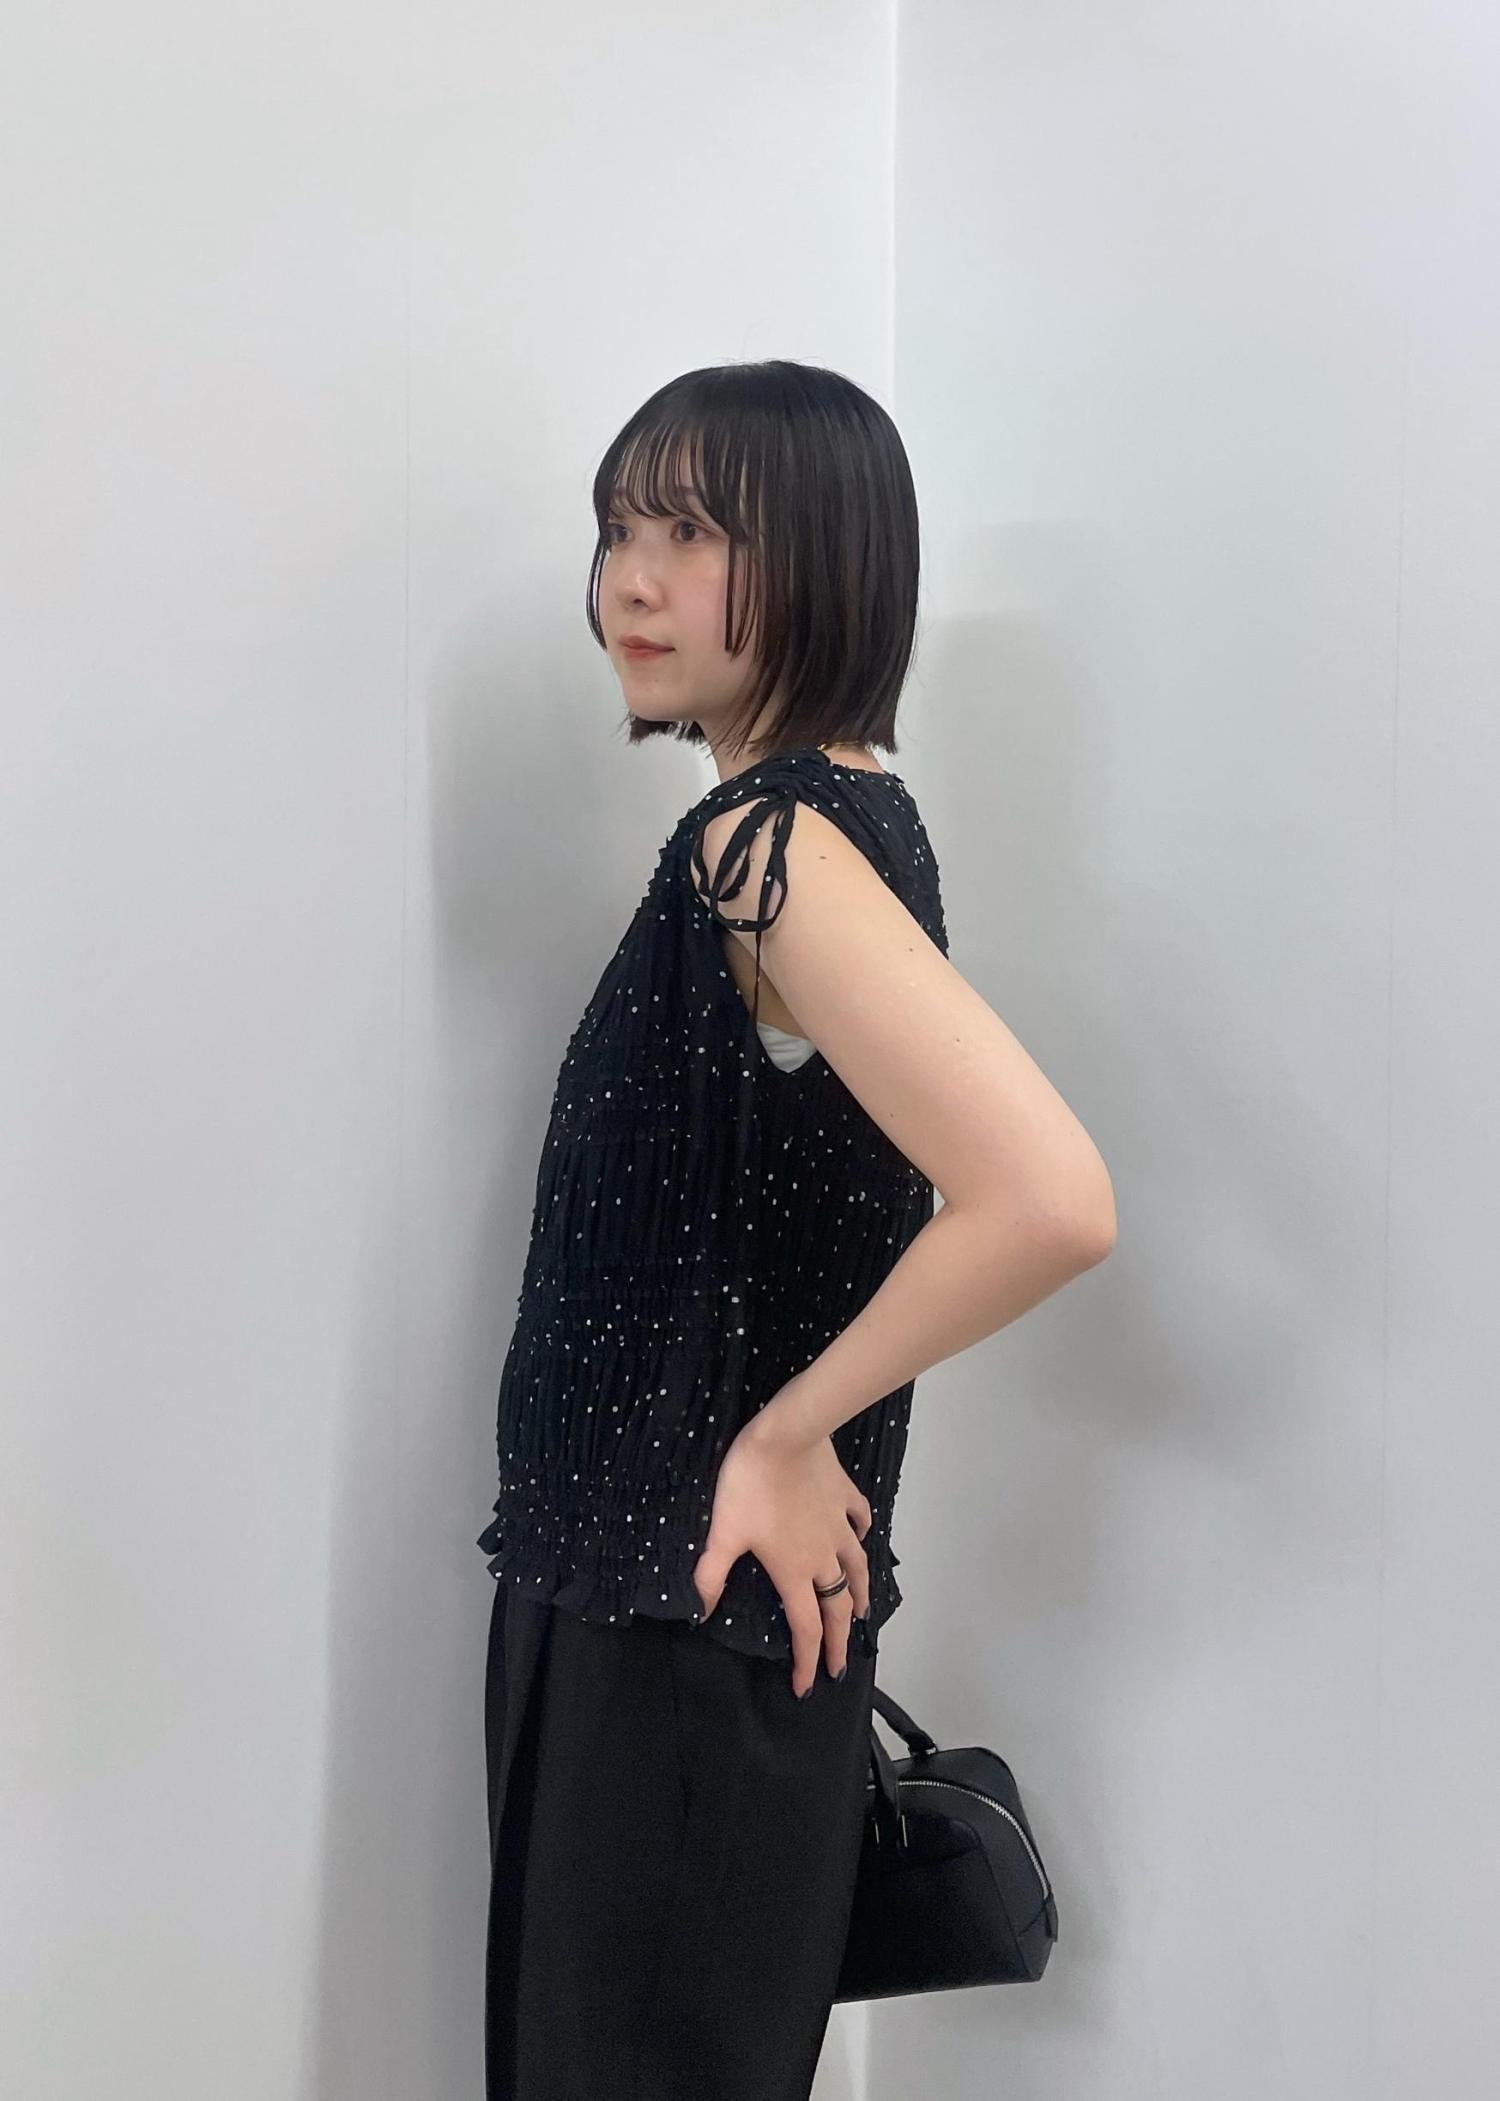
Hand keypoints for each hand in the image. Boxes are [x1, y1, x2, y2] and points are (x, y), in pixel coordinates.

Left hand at [692, 1401, 872, 1697]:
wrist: (787, 1436)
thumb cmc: (750, 1485)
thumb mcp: (723, 1532)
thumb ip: (711, 1574)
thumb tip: (700, 1612)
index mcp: (793, 1571)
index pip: (805, 1628)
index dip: (806, 1661)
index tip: (807, 1687)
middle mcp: (823, 1556)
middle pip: (836, 1609)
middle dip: (839, 1643)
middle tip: (841, 1667)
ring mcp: (838, 1526)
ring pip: (857, 1569)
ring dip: (859, 1596)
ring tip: (861, 1612)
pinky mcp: (844, 1497)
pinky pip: (859, 1520)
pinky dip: (862, 1533)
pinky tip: (862, 1535)